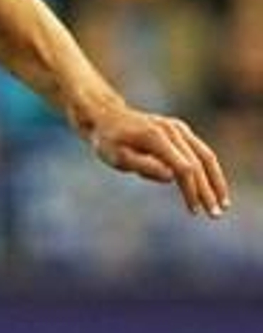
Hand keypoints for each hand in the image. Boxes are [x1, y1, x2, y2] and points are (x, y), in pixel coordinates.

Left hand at [86, 104, 229, 217]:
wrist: (108, 117)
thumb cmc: (109, 141)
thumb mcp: (116, 157)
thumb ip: (143, 166)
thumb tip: (171, 177)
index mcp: (156, 136)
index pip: (183, 167)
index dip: (191, 190)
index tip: (194, 210)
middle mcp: (172, 130)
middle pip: (198, 163)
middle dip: (208, 191)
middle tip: (215, 214)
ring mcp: (178, 128)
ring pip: (206, 156)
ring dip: (217, 181)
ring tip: (224, 204)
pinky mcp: (181, 131)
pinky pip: (201, 151)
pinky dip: (210, 170)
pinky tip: (214, 188)